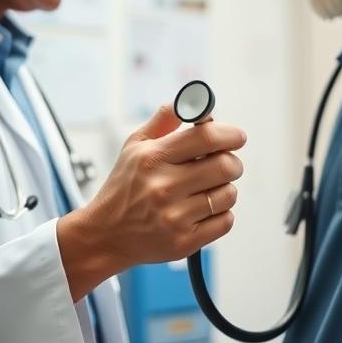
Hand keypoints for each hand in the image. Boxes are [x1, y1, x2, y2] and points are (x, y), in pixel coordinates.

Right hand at [57, 103, 246, 298]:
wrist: (105, 235)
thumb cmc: (124, 187)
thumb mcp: (134, 146)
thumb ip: (164, 120)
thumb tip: (192, 100)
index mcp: (153, 158)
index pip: (206, 137)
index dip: (230, 134)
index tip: (237, 137)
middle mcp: (163, 187)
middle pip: (225, 166)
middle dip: (232, 162)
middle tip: (226, 164)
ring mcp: (174, 217)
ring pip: (228, 194)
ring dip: (225, 189)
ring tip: (208, 190)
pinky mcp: (184, 242)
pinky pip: (225, 221)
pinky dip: (221, 214)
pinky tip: (203, 211)